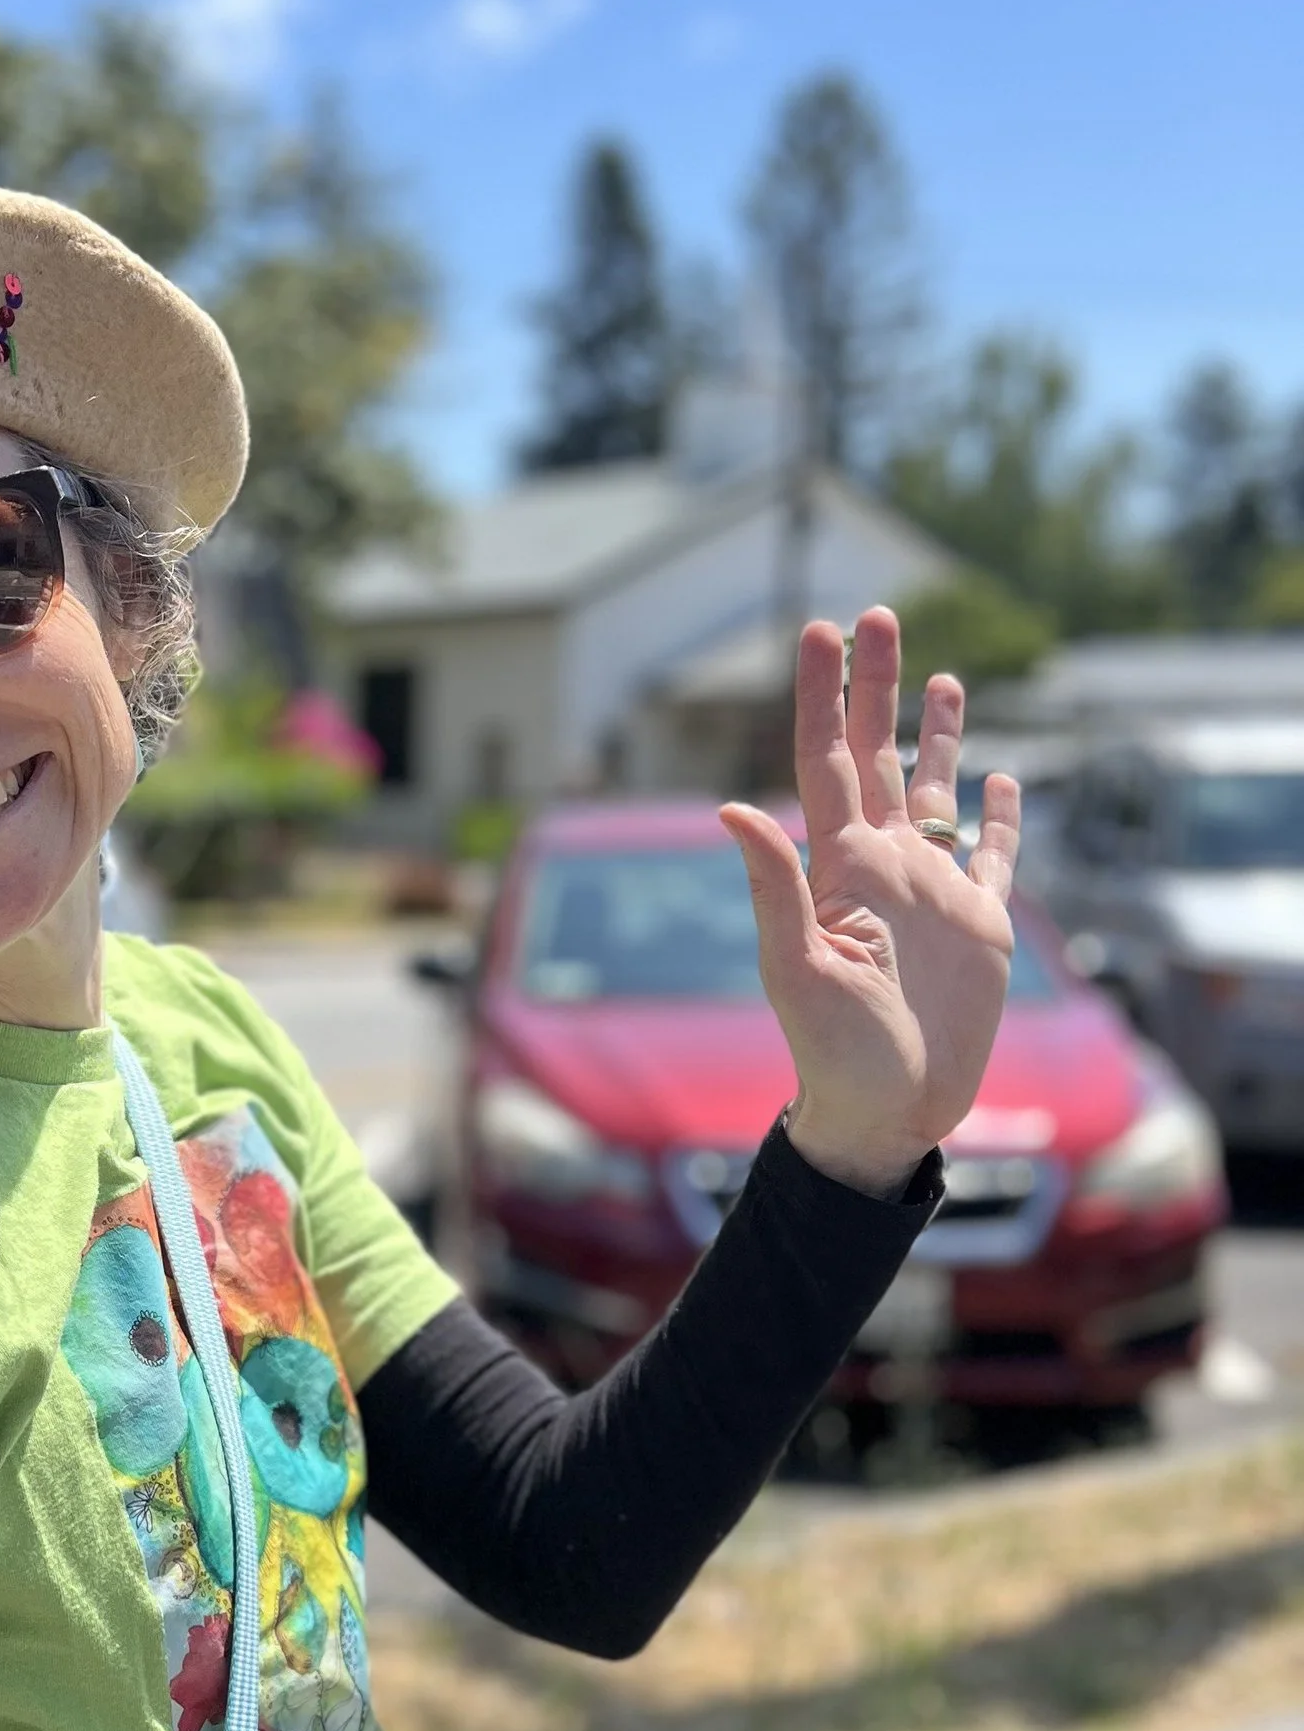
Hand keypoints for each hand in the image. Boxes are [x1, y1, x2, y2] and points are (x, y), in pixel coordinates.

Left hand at [720, 609, 1021, 1196]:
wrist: (886, 1114)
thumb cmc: (833, 1053)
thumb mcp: (796, 968)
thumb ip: (774, 886)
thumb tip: (733, 809)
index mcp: (838, 866)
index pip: (827, 761)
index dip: (823, 697)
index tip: (819, 630)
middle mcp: (884, 866)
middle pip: (879, 756)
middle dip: (876, 688)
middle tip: (876, 616)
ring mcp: (932, 892)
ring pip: (934, 792)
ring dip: (937, 736)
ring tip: (941, 676)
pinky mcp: (978, 926)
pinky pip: (988, 856)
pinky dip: (994, 817)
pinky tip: (997, 781)